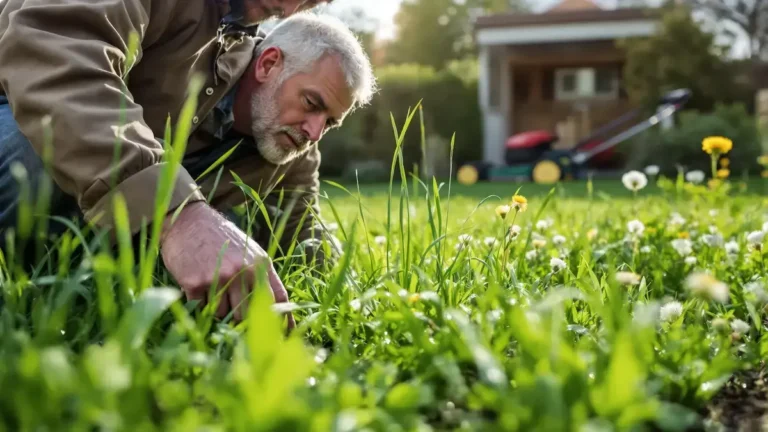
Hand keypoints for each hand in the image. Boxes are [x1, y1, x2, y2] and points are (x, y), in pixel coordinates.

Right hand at [159, 202, 294, 328]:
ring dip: (219, 310)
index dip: (284, 321)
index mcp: (260, 264)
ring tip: (213, 290)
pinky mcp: (196, 283)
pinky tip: (198, 286)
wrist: (188, 221)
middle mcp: (243, 271)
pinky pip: (202, 308)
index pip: (279, 299)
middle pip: (249, 314)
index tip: (284, 338)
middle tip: (235, 321)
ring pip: (224, 314)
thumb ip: (260, 276)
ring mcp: (220, 278)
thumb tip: (272, 310)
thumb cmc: (220, 238)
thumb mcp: (249, 251)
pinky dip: (200, 304)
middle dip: (243, 322)